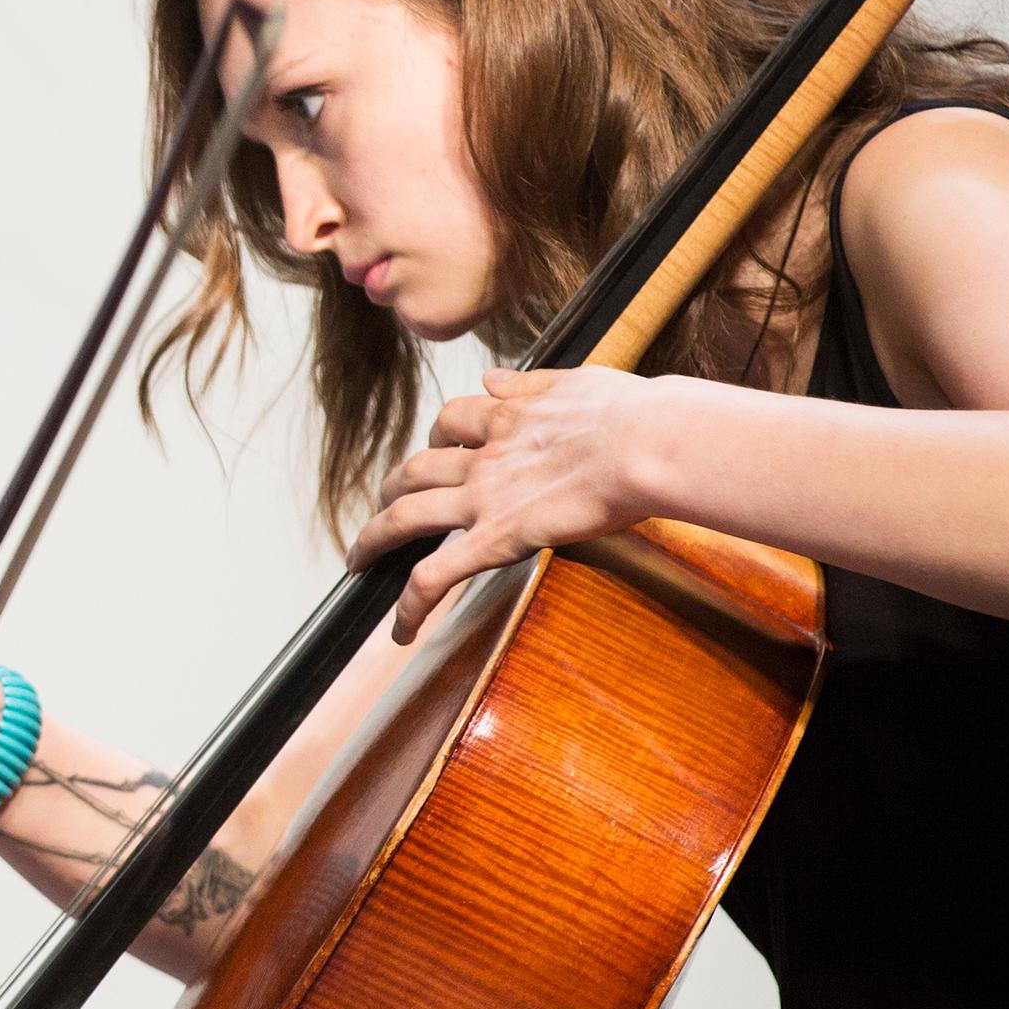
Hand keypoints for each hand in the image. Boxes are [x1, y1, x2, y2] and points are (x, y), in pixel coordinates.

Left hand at [351, 367, 666, 642]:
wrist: (646, 443)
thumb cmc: (632, 416)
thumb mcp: (574, 382)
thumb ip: (530, 384)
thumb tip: (492, 379)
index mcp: (508, 416)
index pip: (455, 418)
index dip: (441, 434)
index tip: (441, 444)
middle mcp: (485, 456)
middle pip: (416, 468)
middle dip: (393, 487)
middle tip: (385, 502)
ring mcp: (484, 498)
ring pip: (406, 516)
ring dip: (376, 537)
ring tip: (362, 557)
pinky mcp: (495, 538)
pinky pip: (436, 575)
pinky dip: (411, 605)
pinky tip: (401, 628)